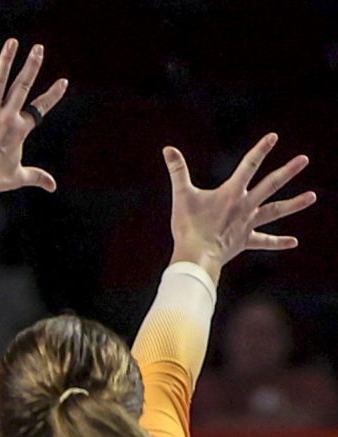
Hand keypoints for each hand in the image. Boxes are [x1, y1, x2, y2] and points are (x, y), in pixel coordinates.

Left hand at [0, 39, 67, 193]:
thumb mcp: (18, 177)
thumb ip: (36, 176)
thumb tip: (52, 186)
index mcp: (19, 130)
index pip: (39, 109)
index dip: (52, 96)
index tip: (63, 81)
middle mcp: (6, 117)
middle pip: (22, 87)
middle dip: (32, 66)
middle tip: (39, 49)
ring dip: (6, 60)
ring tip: (12, 42)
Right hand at [164, 133, 315, 281]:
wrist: (196, 257)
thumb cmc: (188, 227)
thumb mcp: (182, 196)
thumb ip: (177, 171)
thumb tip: (167, 149)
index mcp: (232, 193)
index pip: (249, 165)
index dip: (261, 149)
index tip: (274, 137)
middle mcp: (245, 206)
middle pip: (271, 185)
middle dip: (288, 171)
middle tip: (304, 160)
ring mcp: (247, 224)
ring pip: (275, 211)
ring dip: (294, 204)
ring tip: (312, 197)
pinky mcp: (244, 241)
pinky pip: (265, 242)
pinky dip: (279, 243)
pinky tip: (294, 242)